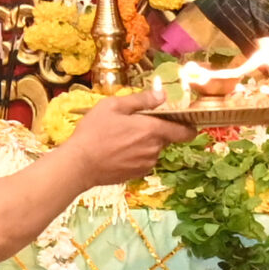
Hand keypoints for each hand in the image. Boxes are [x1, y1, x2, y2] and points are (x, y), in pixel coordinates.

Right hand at [58, 89, 195, 185]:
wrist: (79, 164)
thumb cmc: (94, 131)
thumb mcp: (113, 106)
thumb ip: (141, 100)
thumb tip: (163, 95)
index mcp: (152, 130)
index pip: (185, 131)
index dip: (189, 126)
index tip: (184, 120)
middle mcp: (154, 149)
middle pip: (166, 138)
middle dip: (156, 131)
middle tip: (134, 124)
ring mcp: (147, 164)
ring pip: (154, 150)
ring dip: (145, 143)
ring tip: (121, 138)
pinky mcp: (137, 174)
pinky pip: (144, 161)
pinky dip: (136, 155)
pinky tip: (118, 152)